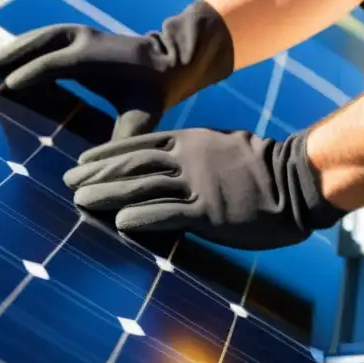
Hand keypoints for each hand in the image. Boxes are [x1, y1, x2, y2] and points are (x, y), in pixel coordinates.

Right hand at [0, 1, 233, 139]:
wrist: (168, 61)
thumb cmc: (153, 91)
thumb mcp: (143, 115)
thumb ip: (125, 136)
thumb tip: (108, 165)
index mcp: (97, 58)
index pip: (58, 63)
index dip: (33, 73)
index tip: (8, 86)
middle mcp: (85, 41)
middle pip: (42, 41)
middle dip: (12, 53)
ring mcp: (81, 35)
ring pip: (40, 36)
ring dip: (13, 46)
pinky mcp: (77, 37)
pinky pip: (45, 38)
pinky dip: (24, 45)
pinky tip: (5, 58)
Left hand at [62, 128, 346, 249]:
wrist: (297, 179)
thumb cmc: (262, 164)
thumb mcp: (221, 144)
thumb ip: (191, 150)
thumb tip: (167, 157)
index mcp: (189, 140)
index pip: (136, 144)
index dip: (105, 153)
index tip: (80, 160)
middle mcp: (187, 159)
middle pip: (131, 164)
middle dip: (96, 173)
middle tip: (66, 180)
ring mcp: (198, 185)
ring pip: (142, 188)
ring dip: (108, 194)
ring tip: (79, 199)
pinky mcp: (210, 213)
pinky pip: (169, 214)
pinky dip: (141, 217)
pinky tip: (118, 223)